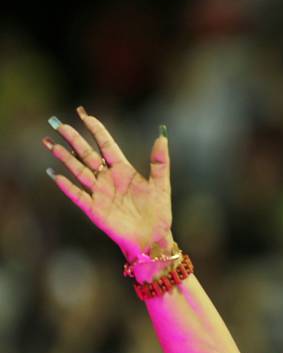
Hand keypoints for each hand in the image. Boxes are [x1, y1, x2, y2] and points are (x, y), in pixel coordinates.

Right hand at [42, 106, 173, 264]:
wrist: (152, 238)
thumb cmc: (159, 212)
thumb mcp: (161, 184)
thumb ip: (160, 161)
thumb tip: (162, 136)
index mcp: (124, 170)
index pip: (106, 145)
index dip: (96, 129)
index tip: (84, 114)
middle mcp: (108, 179)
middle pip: (87, 154)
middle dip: (73, 140)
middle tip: (58, 124)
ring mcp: (99, 193)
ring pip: (78, 171)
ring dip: (65, 158)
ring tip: (50, 143)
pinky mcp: (94, 209)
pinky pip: (77, 195)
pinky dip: (67, 186)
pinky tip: (56, 175)